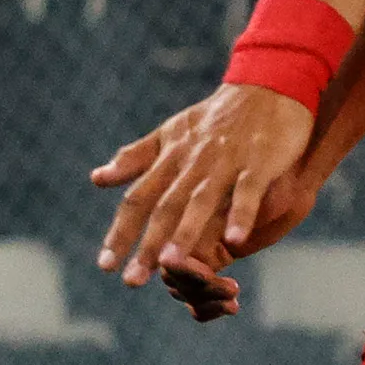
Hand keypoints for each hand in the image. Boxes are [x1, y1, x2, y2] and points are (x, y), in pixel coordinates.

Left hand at [91, 83, 316, 288]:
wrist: (268, 84)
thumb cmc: (217, 116)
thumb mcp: (171, 132)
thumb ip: (136, 158)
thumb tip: (96, 179)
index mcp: (170, 158)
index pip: (138, 199)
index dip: (121, 231)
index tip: (105, 264)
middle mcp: (192, 162)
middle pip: (165, 207)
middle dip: (147, 244)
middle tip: (132, 280)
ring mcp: (225, 161)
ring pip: (200, 200)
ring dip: (185, 232)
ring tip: (171, 264)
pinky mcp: (258, 160)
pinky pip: (247, 191)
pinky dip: (240, 214)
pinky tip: (235, 241)